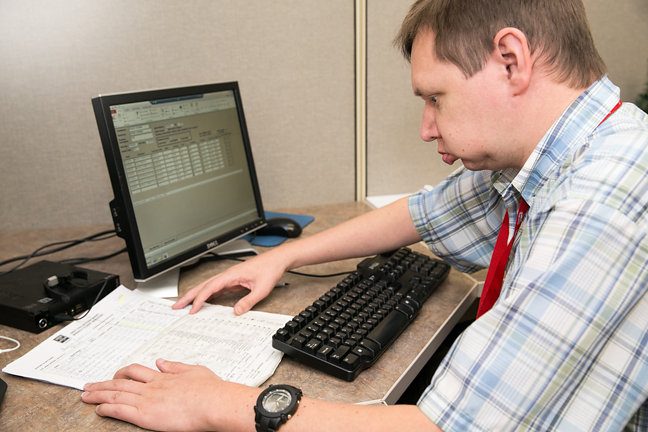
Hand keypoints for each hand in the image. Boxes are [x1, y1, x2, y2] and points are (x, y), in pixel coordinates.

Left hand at [82, 359, 257, 431]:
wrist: (213, 402)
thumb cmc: (211, 390)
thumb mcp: (195, 372)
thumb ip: (176, 367)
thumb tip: (162, 362)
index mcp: (164, 378)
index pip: (136, 372)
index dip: (121, 374)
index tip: (113, 376)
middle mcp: (152, 387)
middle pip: (121, 382)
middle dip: (102, 384)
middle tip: (89, 385)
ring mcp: (147, 400)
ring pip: (116, 394)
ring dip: (98, 394)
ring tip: (85, 395)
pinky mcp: (145, 415)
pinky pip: (120, 410)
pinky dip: (106, 408)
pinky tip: (97, 409)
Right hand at [173, 251, 287, 314]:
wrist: (277, 260)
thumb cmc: (269, 269)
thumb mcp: (261, 289)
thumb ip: (249, 301)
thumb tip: (237, 312)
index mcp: (231, 275)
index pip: (210, 288)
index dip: (199, 299)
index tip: (192, 309)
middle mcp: (227, 275)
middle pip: (203, 286)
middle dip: (188, 296)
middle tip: (176, 306)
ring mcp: (229, 278)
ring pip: (207, 287)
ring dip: (195, 296)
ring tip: (184, 305)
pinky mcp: (233, 281)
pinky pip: (216, 289)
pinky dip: (206, 296)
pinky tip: (202, 303)